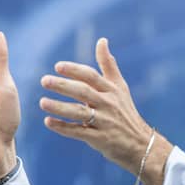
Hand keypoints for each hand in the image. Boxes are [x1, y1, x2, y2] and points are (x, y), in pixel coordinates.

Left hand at [39, 38, 172, 184]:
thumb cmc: (126, 112)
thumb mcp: (120, 87)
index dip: (75, 70)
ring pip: (79, 113)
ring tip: (42, 102)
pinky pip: (79, 132)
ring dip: (60, 107)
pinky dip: (63, 128)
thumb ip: (108, 64)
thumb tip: (102, 40)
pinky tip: (48, 122)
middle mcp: (108, 104)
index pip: (91, 77)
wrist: (141, 144)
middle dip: (63, 86)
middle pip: (83, 92)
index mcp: (112, 90)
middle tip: (44, 80)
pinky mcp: (100, 139)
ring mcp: (105, 122)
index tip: (58, 66)